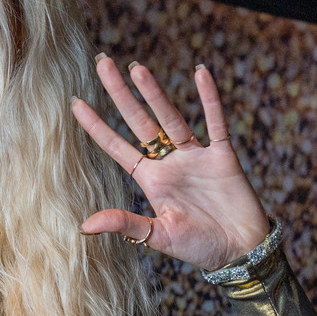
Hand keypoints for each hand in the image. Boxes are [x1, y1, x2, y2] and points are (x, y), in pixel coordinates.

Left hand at [71, 55, 268, 270]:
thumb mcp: (158, 236)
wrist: (241, 252)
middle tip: (102, 63)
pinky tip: (201, 74)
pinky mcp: (223, 157)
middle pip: (138, 121)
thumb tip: (84, 226)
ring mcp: (195, 156)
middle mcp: (168, 162)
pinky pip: (216, 123)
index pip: (116, 146)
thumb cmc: (198, 247)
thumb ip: (125, 224)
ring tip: (136, 68)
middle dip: (120, 93)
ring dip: (154, 93)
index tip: (75, 102)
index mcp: (149, 179)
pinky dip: (210, 99)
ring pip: (171, 117)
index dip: (96, 125)